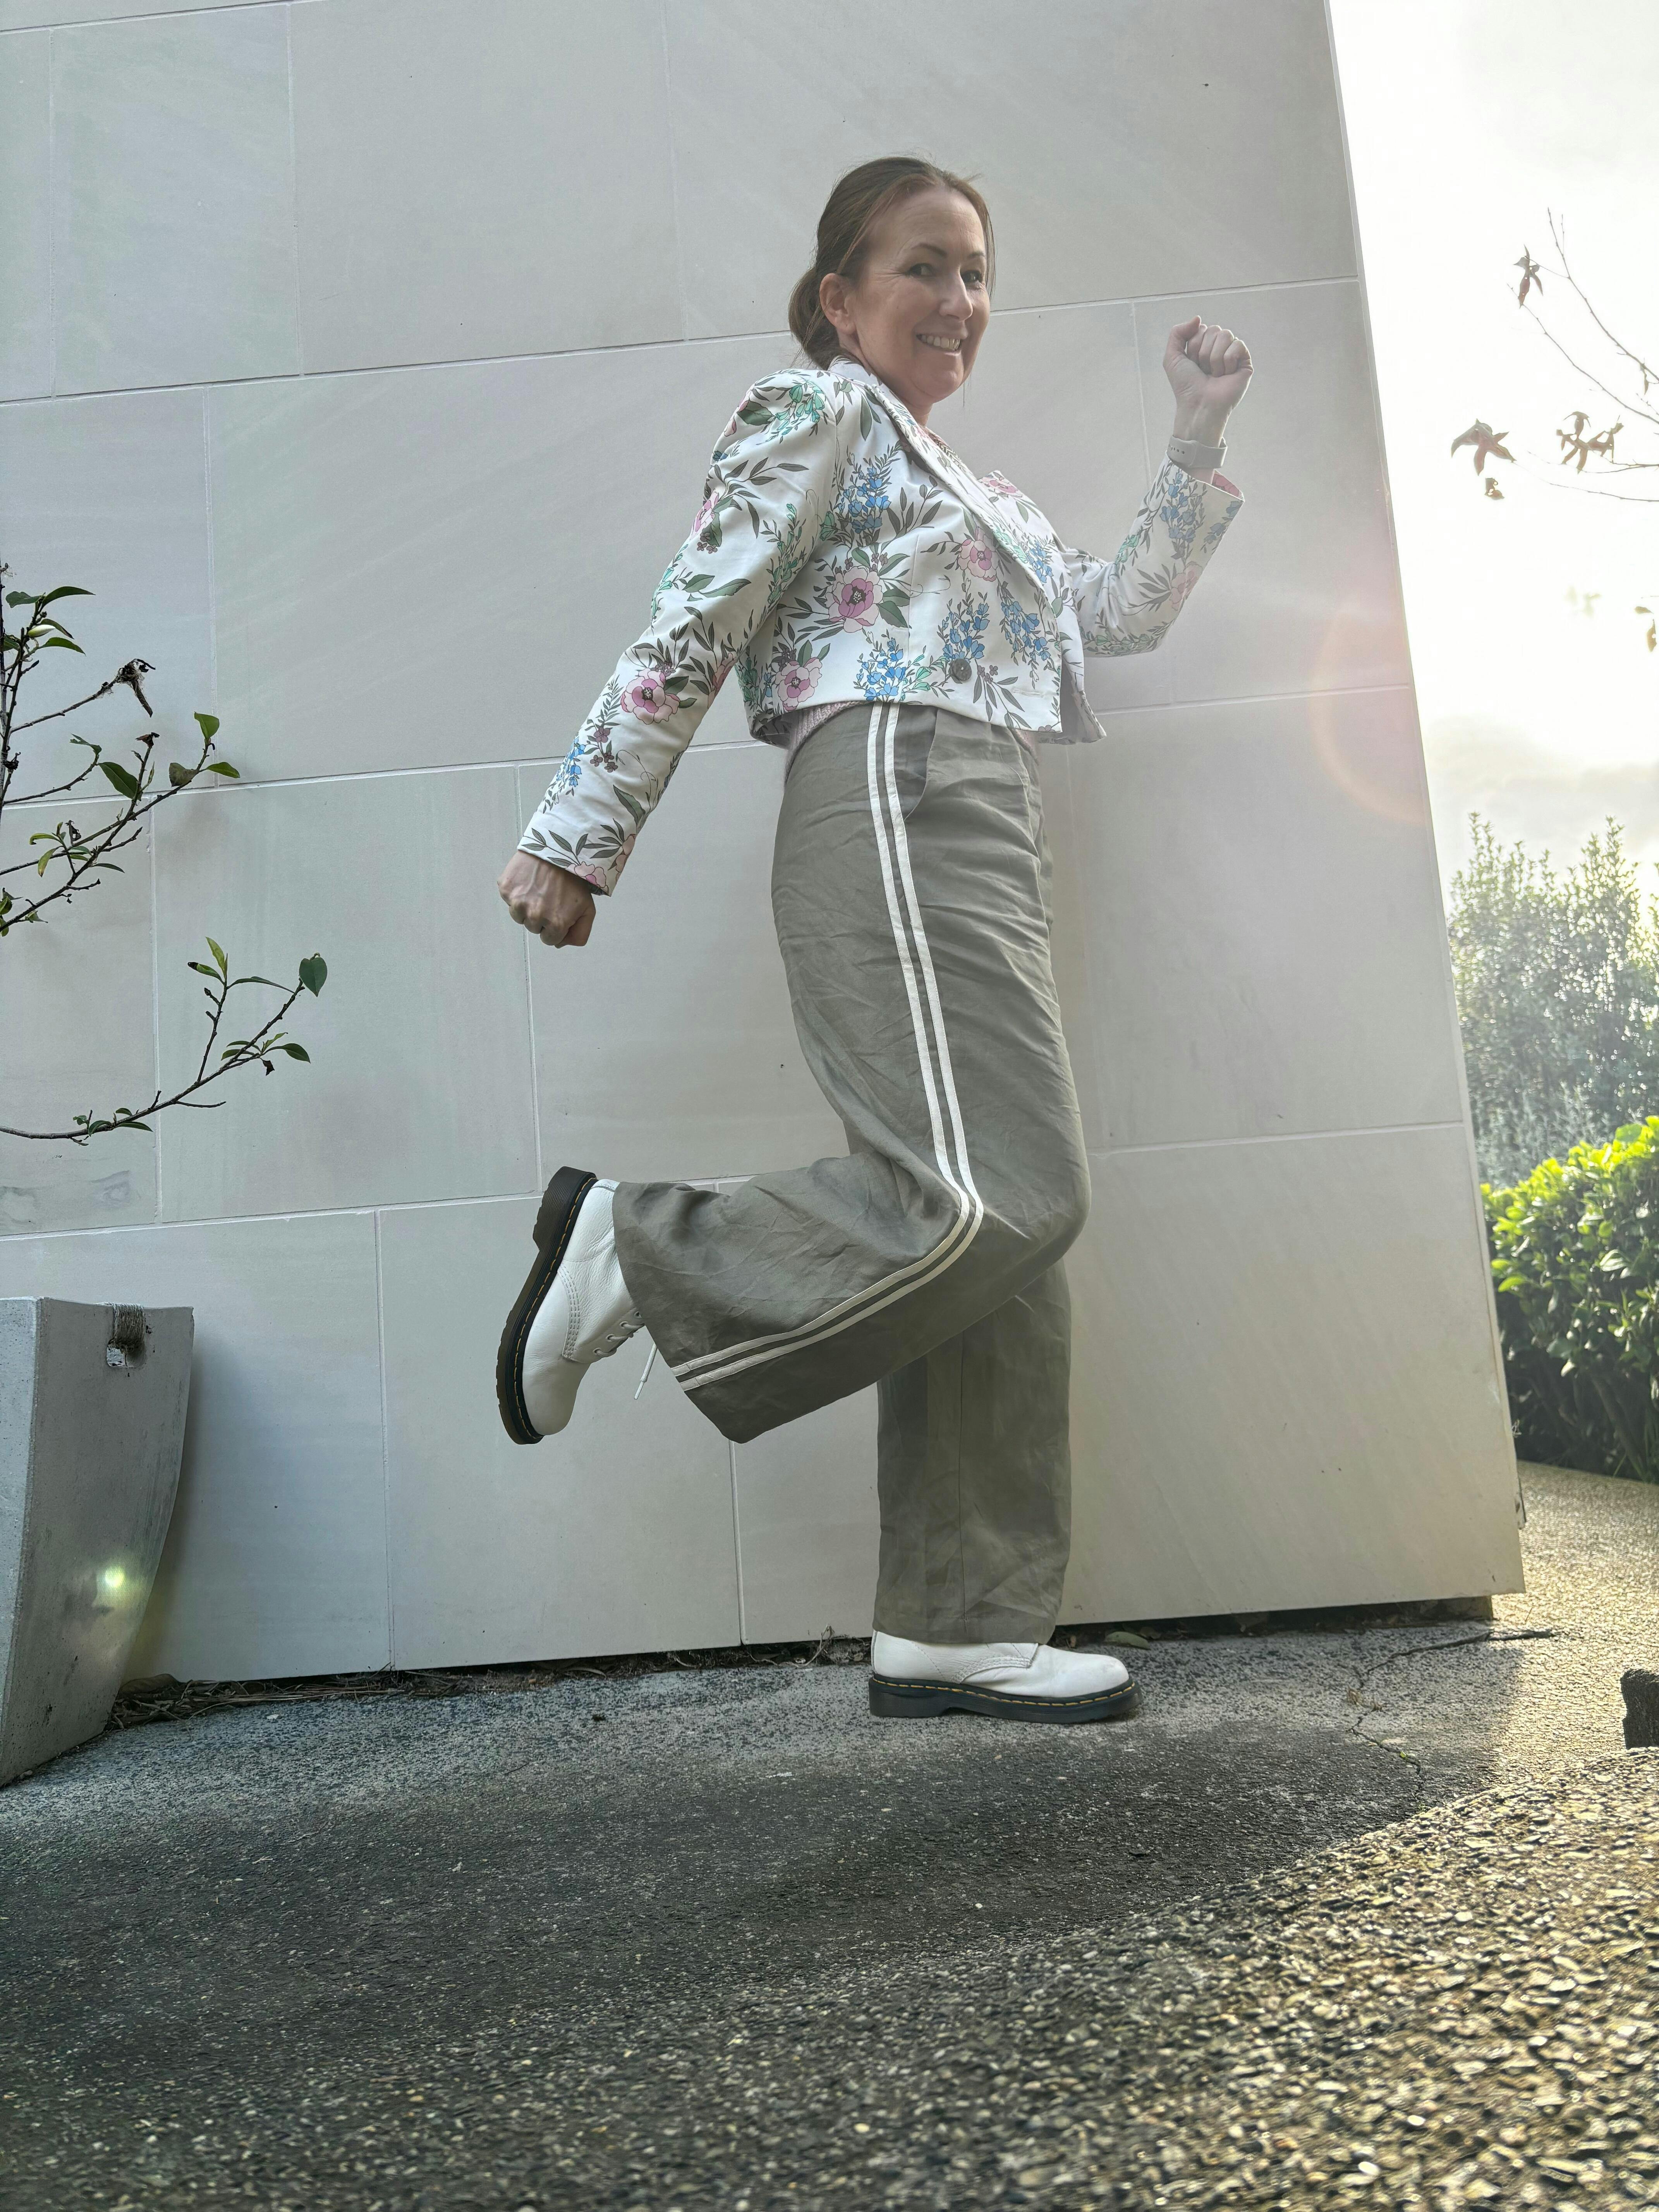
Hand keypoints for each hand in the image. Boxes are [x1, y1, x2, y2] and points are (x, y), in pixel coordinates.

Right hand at [497, 850, 595, 946]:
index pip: (549, 940)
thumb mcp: (587, 909)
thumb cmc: (573, 878)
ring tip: (539, 888)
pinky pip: (509, 899)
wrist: (557, 848)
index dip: (554, 926)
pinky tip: (528, 880)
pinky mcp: (506, 888)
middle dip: (541, 916)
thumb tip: (559, 944)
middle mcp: (534, 916)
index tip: (557, 911)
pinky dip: (517, 892)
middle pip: (533, 928)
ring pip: (519, 916)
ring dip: (527, 906)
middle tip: (549, 896)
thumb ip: (579, 934)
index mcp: (556, 924)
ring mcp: (518, 902)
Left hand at [1164, 316, 1252, 439]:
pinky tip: (1226, 375)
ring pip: (1225, 335)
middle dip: (1203, 351)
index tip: (1192, 364)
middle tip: (1203, 370)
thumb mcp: (1172, 357)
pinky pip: (1238, 345)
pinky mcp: (1245, 362)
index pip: (1202, 328)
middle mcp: (1219, 347)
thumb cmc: (1186, 385)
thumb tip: (1198, 318)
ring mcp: (1233, 354)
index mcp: (1204, 345)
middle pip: (1214, 330)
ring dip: (1214, 358)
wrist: (1198, 404)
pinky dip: (1228, 361)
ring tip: (1214, 374)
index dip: (1193, 346)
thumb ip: (1177, 332)